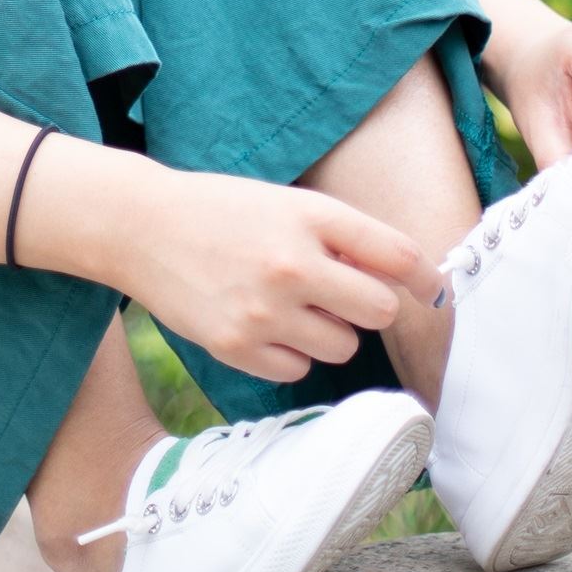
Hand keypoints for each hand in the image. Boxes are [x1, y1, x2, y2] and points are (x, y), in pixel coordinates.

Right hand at [120, 166, 443, 384]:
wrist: (141, 226)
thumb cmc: (222, 210)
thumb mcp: (285, 202)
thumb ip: (341, 235)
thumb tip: (404, 276)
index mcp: (309, 216)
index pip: (396, 256)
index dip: (424, 276)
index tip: (430, 289)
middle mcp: (293, 264)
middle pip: (380, 310)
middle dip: (370, 304)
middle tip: (341, 292)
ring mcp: (265, 311)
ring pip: (343, 347)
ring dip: (329, 330)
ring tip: (292, 303)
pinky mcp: (237, 348)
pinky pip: (299, 369)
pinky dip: (291, 351)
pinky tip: (263, 322)